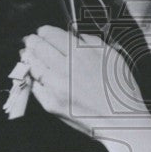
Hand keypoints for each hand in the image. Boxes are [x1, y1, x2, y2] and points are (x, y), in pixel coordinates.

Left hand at [22, 25, 147, 135]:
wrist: (122, 120)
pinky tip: (36, 75)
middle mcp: (65, 67)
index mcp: (80, 52)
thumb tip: (73, 33)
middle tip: (31, 41)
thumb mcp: (112, 56)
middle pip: (37, 47)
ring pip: (31, 65)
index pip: (49, 34)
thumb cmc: (120, 89)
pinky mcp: (51, 103)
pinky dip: (34, 79)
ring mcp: (55, 87)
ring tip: (28, 56)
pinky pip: (35, 86)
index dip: (44, 31)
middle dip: (32, 42)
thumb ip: (90, 41)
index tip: (42, 32)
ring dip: (28, 58)